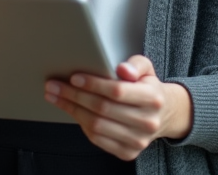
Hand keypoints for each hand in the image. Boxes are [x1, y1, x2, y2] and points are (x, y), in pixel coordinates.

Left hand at [44, 55, 192, 160]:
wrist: (164, 115)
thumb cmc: (148, 87)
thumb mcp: (147, 69)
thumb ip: (135, 64)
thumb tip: (122, 69)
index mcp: (153, 98)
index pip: (117, 91)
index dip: (93, 84)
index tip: (74, 77)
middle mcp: (147, 122)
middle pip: (102, 109)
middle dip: (74, 96)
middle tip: (54, 86)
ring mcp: (138, 141)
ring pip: (96, 125)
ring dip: (72, 110)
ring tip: (56, 97)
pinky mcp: (128, 152)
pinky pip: (97, 139)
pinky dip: (81, 124)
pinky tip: (72, 111)